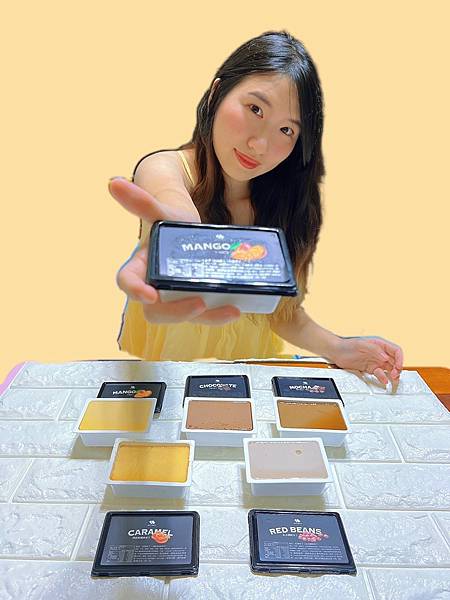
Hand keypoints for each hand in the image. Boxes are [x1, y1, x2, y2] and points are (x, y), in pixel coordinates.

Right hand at [109, 177, 240, 324]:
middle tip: (199, 303)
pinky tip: (237, 308)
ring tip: (230, 309)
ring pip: (183, 315)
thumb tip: (114, 182)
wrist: (189, 227)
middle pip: (155, 310)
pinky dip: (219, 313)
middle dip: (177, 312)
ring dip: (206, 317)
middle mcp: (153, 286)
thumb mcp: (162, 212)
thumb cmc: (170, 221)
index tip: (150, 295)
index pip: (127, 281)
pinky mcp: (195, 300)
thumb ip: (143, 202)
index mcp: (139, 265)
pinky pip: (203, 314)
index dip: (135, 290)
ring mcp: (175, 296)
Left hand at [331, 336, 402, 385]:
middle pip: (394, 361)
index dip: (400, 359)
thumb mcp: (361, 345)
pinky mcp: (370, 368)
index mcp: (380, 344)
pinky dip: (383, 377)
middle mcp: (379, 353)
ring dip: (393, 374)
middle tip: (395, 375)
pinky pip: (380, 374)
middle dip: (397, 368)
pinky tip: (384, 380)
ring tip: (393, 379)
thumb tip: (385, 357)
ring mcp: (375, 361)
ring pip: (389, 368)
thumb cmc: (347, 345)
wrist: (336, 352)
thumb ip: (375, 350)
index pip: (396, 351)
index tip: (398, 367)